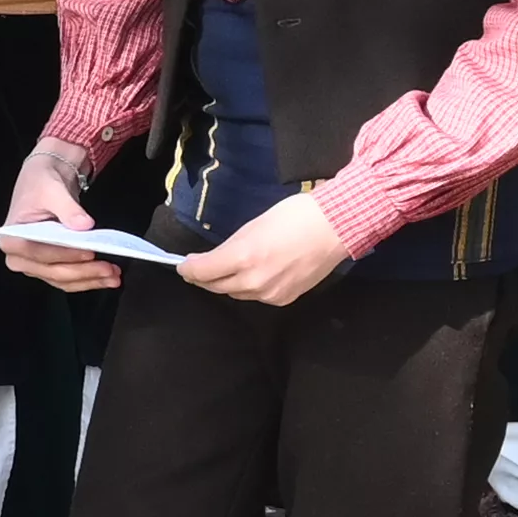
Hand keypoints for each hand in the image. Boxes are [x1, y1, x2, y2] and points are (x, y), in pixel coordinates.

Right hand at [0, 139, 115, 287]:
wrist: (45, 180)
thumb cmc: (41, 183)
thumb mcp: (53, 190)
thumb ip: (68, 209)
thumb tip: (84, 225)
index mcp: (11, 238)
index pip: (37, 252)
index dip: (64, 255)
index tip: (89, 252)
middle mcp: (19, 257)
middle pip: (52, 270)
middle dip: (83, 271)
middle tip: (109, 269)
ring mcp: (34, 265)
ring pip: (63, 279)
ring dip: (90, 279)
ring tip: (114, 276)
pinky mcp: (49, 267)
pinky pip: (69, 279)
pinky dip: (88, 278)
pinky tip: (107, 277)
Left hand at [181, 186, 349, 308]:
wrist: (334, 228)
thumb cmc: (294, 216)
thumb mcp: (253, 225)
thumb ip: (231, 246)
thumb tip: (213, 259)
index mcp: (243, 256)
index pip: (203, 271)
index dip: (189, 269)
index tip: (183, 265)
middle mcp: (253, 280)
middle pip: (216, 286)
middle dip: (204, 277)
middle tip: (197, 269)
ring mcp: (270, 293)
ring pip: (236, 293)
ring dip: (225, 283)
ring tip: (223, 271)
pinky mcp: (283, 299)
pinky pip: (256, 297)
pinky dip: (248, 288)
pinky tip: (251, 275)